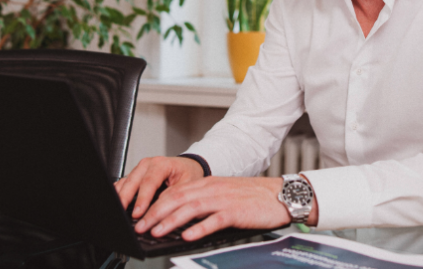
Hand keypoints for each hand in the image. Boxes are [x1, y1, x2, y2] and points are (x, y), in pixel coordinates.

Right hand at [115, 156, 204, 219]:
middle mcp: (148, 164)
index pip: (149, 182)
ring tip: (116, 210)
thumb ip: (175, 194)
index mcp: (161, 164)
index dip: (142, 198)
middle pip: (132, 181)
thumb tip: (162, 208)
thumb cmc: (189, 173)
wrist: (188, 166)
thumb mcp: (188, 184)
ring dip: (120, 196)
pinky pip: (124, 183)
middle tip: (121, 214)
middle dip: (125, 198)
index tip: (138, 213)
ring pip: (126, 182)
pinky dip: (119, 193)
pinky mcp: (136, 175)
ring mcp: (140, 169)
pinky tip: (116, 203)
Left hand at [133, 176, 294, 240]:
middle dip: (156, 213)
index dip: (155, 204)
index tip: (141, 216)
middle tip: (141, 226)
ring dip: (171, 220)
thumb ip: (205, 204)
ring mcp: (225, 199)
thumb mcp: (225, 195)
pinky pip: (215, 220)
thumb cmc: (254, 198)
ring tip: (157, 231)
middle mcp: (214, 189)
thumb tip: (183, 220)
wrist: (281, 195)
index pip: (175, 192)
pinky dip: (200, 228)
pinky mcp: (237, 212)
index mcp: (209, 184)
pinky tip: (188, 236)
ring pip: (192, 208)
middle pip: (178, 198)